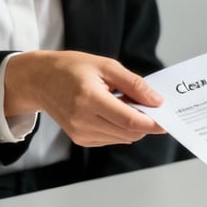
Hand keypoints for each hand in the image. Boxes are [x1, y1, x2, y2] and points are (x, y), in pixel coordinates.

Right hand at [4, 51, 165, 146]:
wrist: (39, 80)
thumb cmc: (71, 68)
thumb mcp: (106, 66)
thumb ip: (134, 85)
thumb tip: (157, 101)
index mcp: (89, 99)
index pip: (130, 121)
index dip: (153, 123)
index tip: (167, 119)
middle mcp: (83, 121)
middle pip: (130, 133)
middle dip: (145, 122)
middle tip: (146, 104)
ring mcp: (80, 133)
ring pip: (123, 138)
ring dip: (132, 125)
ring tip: (122, 103)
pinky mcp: (80, 140)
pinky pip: (112, 139)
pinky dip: (120, 128)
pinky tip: (111, 112)